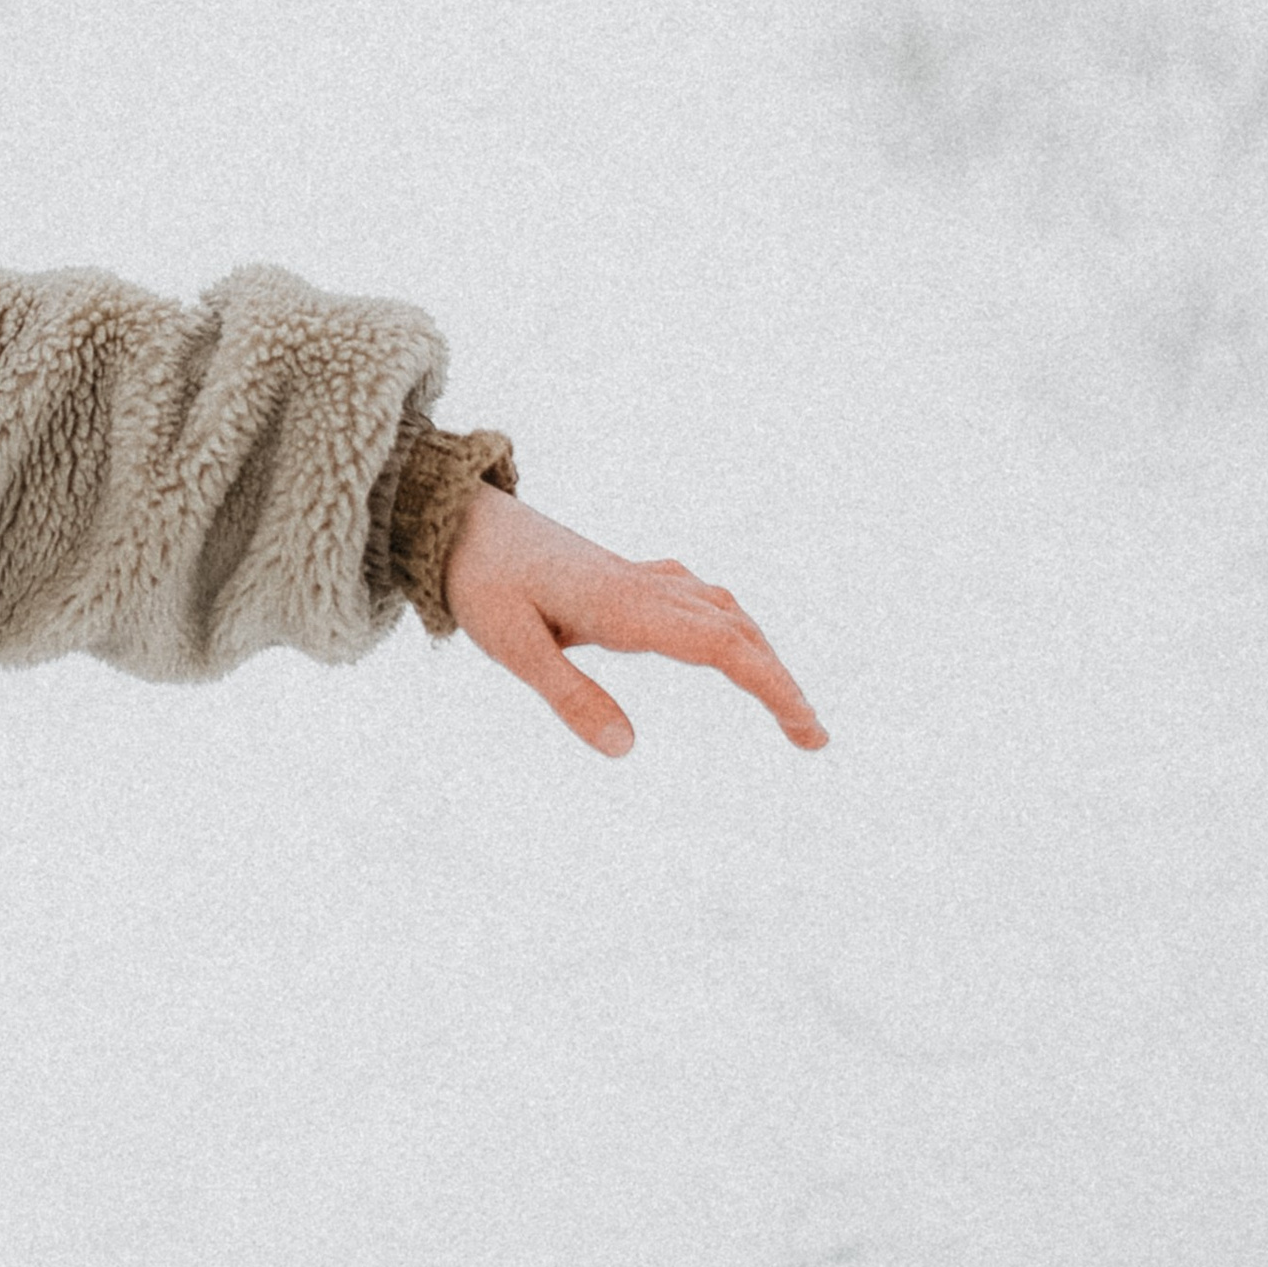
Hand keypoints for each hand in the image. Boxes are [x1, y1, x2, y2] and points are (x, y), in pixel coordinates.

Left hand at [442, 486, 827, 758]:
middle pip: (735, 631)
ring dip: (758, 650)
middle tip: (813, 738)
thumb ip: (569, 696)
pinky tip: (721, 634)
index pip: (722, 647)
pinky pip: (691, 596)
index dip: (772, 686)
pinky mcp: (619, 575)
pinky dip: (724, 622)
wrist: (454, 516)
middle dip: (780, 682)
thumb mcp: (511, 646)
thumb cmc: (479, 580)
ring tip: (783, 699)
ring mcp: (634, 577)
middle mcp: (643, 588)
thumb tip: (627, 750)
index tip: (807, 728)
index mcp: (625, 606)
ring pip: (720, 610)